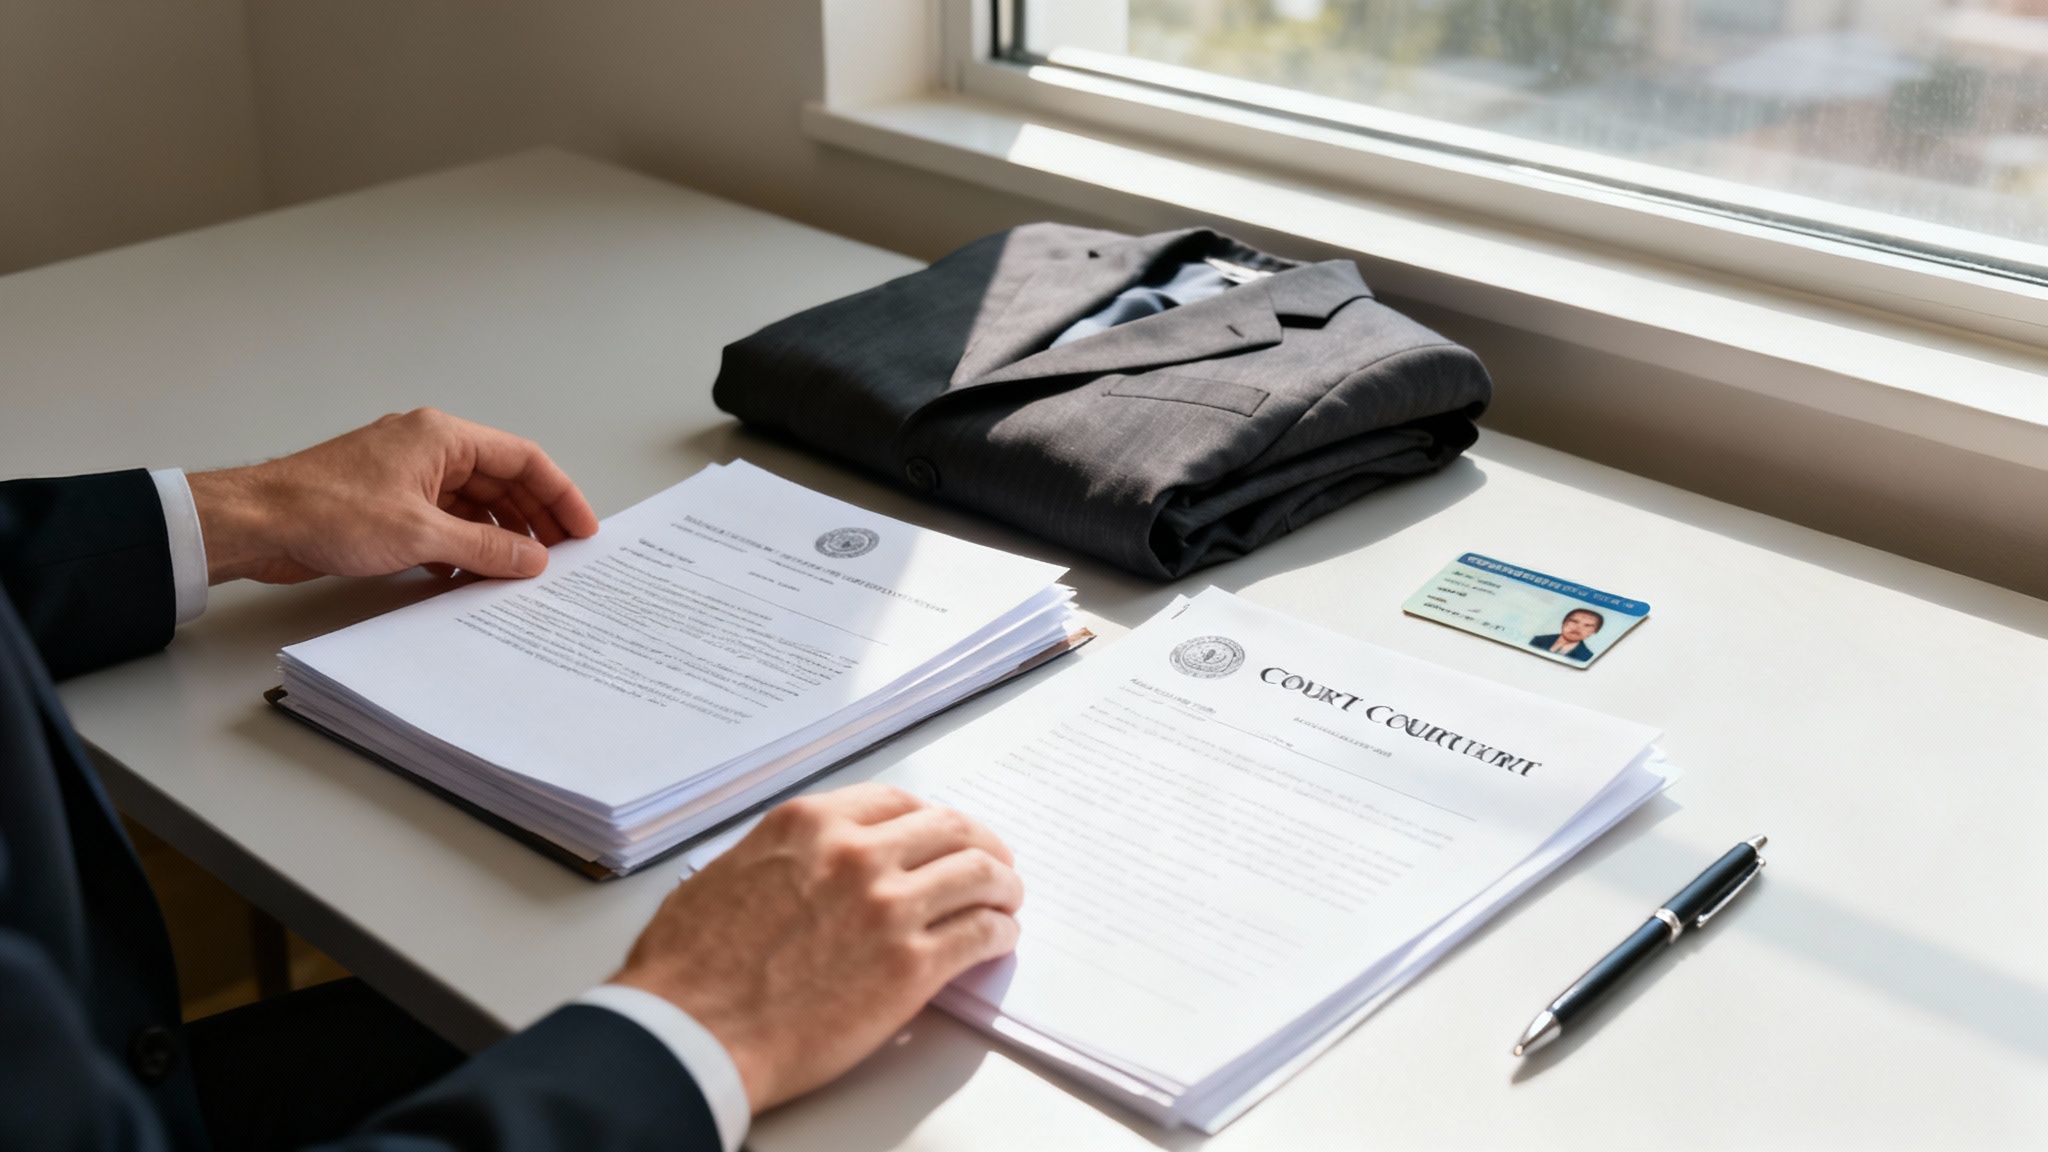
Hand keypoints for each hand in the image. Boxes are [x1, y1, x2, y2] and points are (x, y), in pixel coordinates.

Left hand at [187, 408, 599, 583]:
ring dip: (497, 540)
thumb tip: (533, 560)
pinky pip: (444, 523)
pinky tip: (471, 578)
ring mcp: (408, 477)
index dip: (560, 495)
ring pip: (474, 507)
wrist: (258, 522)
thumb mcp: (421, 535)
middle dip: (533, 521)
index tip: (583, 530)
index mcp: (443, 437)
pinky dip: (463, 549)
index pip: (523, 459)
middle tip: (560, 559)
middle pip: (502, 483)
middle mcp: (430, 449)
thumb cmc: (327, 510)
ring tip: (520, 575)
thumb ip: (485, 550)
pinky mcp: (389, 505)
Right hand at [613, 783, 1023, 1112]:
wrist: (690, 1034)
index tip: (942, 835)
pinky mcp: (910, 965)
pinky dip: (998, 933)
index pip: (898, 801)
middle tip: (993, 864)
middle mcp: (855, 853)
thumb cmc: (689, 967)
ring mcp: (888, 906)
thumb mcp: (727, 872)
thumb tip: (811, 863)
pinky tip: (998, 940)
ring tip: (1007, 902)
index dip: (931, 819)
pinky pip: (980, 934)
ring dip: (1002, 886)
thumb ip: (784, 855)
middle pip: (950, 829)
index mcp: (809, 824)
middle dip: (980, 845)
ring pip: (978, 875)